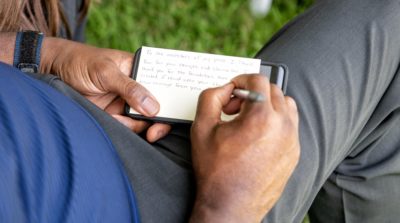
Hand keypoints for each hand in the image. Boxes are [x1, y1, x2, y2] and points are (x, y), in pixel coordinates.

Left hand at [40, 38, 169, 141]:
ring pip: (142, 121)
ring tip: (115, 117)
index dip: (171, 101)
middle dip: (158, 123)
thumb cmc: (80, 62)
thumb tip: (154, 107)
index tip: (171, 115)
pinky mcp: (113, 116)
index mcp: (139, 71)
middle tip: (154, 134)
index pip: (162, 86)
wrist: (51, 72)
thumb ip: (130, 88)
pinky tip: (110, 120)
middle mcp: (136, 88)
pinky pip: (126, 127)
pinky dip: (121, 128)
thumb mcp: (105, 71)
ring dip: (133, 125)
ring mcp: (125, 103)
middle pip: (157, 108)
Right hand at [190, 74, 299, 222]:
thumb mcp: (202, 128)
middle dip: (253, 92)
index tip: (232, 91)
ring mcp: (292, 140)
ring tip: (249, 120)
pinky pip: (290, 125)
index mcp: (261, 117)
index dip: (241, 80)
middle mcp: (283, 126)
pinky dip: (276, 121)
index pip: (259, 79)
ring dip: (268, 104)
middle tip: (235, 108)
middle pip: (274, 90)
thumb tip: (225, 88)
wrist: (231, 205)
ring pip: (287, 105)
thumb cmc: (215, 169)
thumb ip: (210, 97)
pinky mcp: (294, 153)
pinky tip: (258, 135)